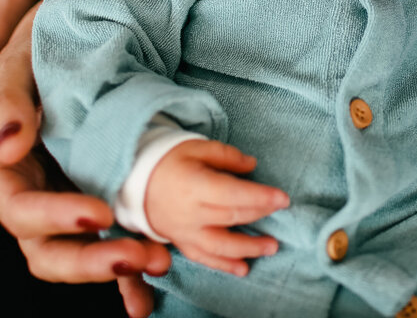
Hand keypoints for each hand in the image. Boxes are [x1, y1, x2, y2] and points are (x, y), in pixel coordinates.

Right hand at [0, 9, 171, 317]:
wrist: (80, 30)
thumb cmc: (43, 39)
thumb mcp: (20, 54)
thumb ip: (7, 97)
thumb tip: (5, 145)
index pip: (15, 207)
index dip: (53, 217)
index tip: (99, 212)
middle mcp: (27, 191)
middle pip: (43, 246)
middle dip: (88, 260)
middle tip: (138, 254)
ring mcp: (59, 201)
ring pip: (73, 254)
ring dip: (112, 268)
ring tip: (159, 261)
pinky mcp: (91, 201)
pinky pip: (103, 246)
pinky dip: (123, 276)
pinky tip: (148, 295)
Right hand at [146, 140, 289, 275]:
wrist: (134, 182)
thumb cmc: (169, 161)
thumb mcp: (196, 147)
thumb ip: (226, 156)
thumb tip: (252, 166)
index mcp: (194, 185)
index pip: (232, 194)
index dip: (260, 197)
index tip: (283, 198)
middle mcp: (189, 212)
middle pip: (231, 217)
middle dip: (260, 215)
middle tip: (282, 213)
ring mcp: (184, 231)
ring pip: (220, 245)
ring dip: (248, 248)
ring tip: (271, 247)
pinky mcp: (181, 242)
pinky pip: (204, 257)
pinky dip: (224, 265)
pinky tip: (243, 268)